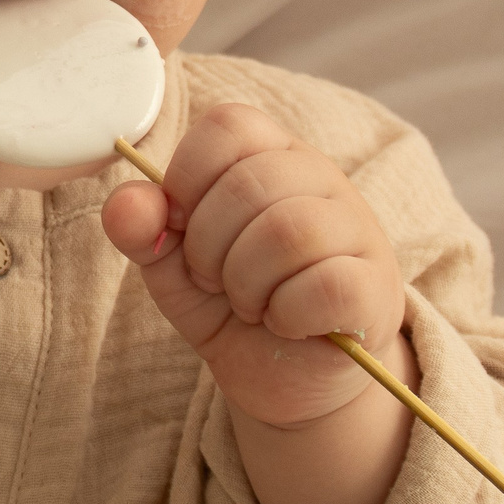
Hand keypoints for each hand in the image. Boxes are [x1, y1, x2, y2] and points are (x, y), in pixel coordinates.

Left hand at [100, 102, 407, 428]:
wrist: (286, 378)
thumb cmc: (232, 303)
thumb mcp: (171, 265)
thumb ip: (141, 229)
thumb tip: (128, 204)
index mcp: (271, 154)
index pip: (228, 125)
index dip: (188, 179)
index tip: (183, 228)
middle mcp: (321, 178)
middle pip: (249, 184)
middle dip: (208, 248)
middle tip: (217, 280)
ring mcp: (357, 229)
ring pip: (288, 231)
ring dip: (245, 283)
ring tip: (250, 303)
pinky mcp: (375, 289)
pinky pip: (324, 285)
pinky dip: (285, 314)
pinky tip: (286, 322)